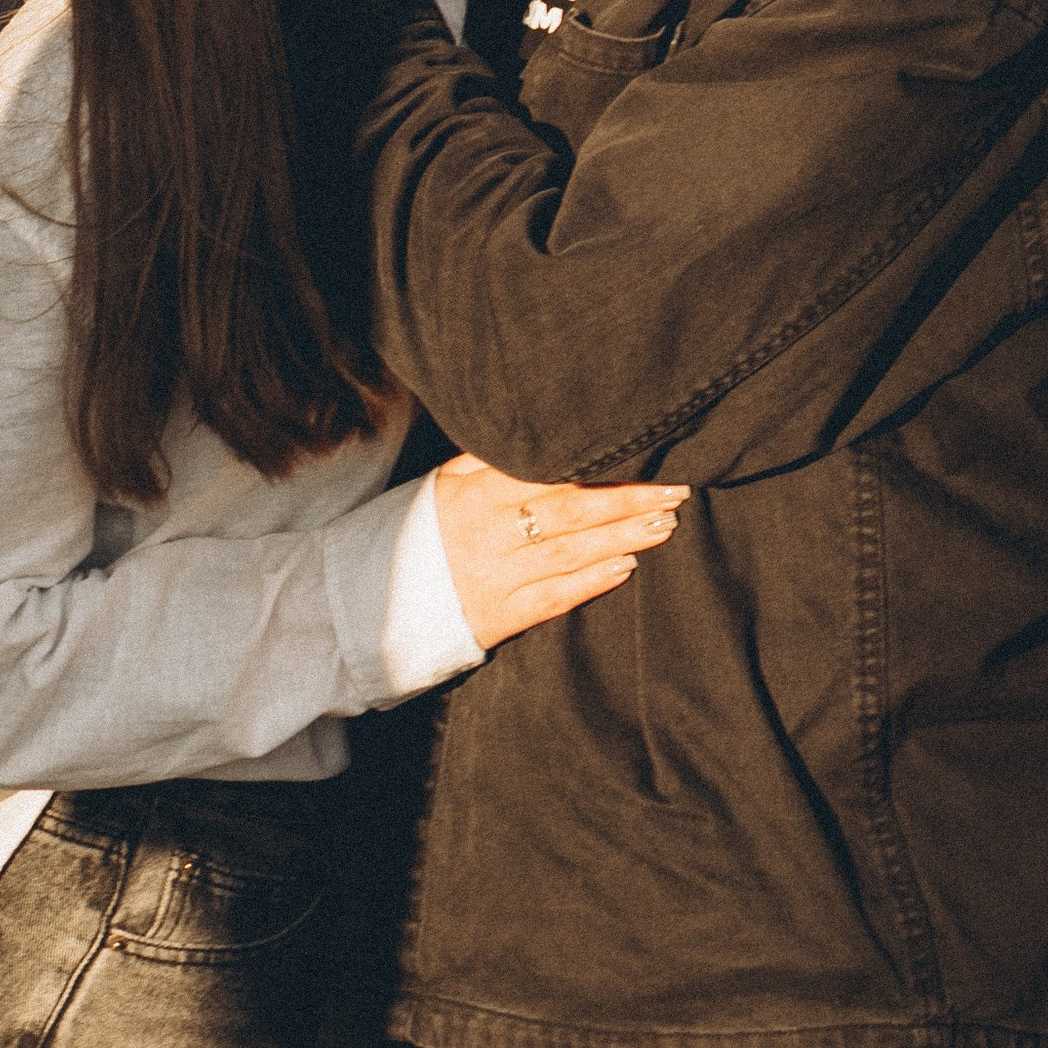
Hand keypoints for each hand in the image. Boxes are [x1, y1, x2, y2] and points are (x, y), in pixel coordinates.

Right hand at [430, 452, 686, 649]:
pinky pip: (554, 597)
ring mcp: (496, 576)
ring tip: (665, 525)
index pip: (546, 472)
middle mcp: (488, 531)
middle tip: (675, 490)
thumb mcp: (441, 483)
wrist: (372, 599)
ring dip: (623, 537)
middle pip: (570, 510)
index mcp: (474, 491)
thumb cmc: (418, 531)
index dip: (598, 466)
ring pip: (571, 552)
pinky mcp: (500, 616)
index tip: (642, 453)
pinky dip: (592, 582)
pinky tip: (627, 567)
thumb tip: (533, 431)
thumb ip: (485, 458)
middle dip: (627, 499)